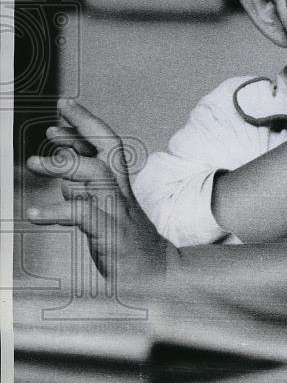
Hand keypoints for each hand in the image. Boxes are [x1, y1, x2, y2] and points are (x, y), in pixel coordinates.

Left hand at [25, 99, 174, 287]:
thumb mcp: (105, 211)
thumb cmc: (127, 243)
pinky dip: (57, 212)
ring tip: (32, 162)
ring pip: (98, 176)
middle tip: (52, 123)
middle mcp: (120, 192)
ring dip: (65, 165)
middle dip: (83, 129)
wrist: (157, 274)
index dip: (85, 123)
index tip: (64, 107)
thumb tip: (64, 173)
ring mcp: (118, 211)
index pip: (105, 145)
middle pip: (108, 150)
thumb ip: (86, 191)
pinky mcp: (111, 234)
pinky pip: (84, 216)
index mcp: (119, 184)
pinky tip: (33, 213)